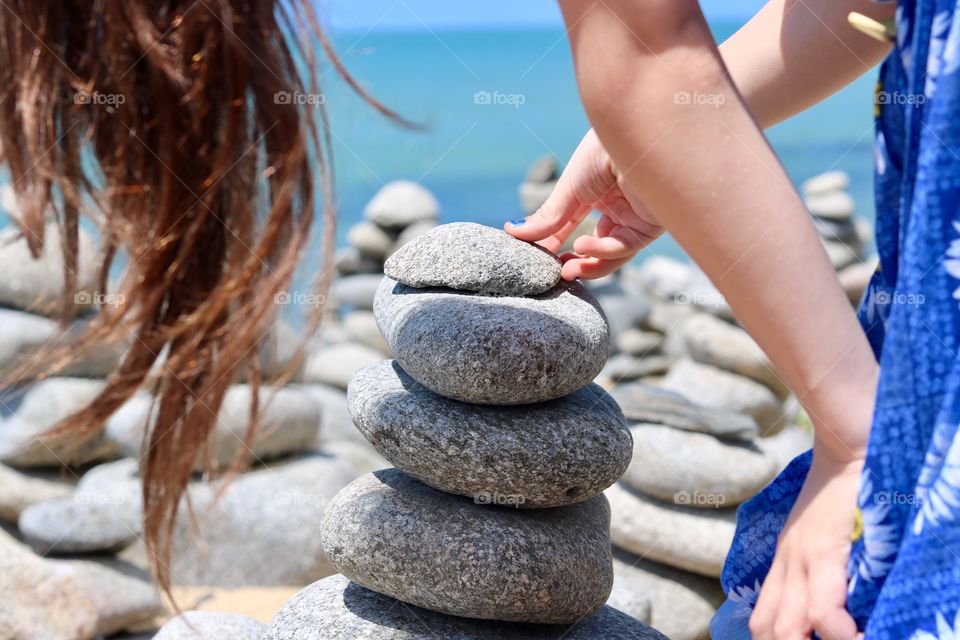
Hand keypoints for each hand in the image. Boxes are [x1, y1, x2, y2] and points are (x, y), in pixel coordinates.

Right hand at [505, 129, 662, 279]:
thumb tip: (514, 232)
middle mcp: (617, 207)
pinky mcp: (650, 226)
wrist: (634, 139)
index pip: (571, 224)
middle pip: (595, 246)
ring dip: (588, 265)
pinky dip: (602, 252)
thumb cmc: (601, 154)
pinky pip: (625, 248)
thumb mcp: (569, 188)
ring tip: (567, 268)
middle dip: (575, 263)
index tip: (534, 257)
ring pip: (612, 255)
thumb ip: (547, 216)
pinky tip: (583, 246)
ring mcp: (634, 218)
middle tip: (556, 273)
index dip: (552, 242)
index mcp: (596, 192)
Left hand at [749, 450, 863, 639]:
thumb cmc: (845, 488)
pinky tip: (855, 634)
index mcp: (783, 562)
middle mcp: (785, 565)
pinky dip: (838, 632)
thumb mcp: (823, 532)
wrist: (846, 447)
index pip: (763, 621)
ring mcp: (799, 559)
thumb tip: (837, 598)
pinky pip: (821, 609)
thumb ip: (820, 564)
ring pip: (786, 630)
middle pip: (768, 631)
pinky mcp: (821, 551)